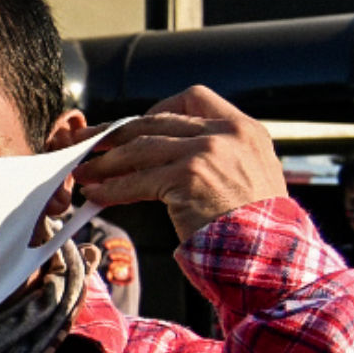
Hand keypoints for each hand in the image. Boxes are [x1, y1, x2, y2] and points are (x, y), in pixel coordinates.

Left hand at [71, 87, 286, 241]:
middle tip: (87, 143)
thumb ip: (218, 157)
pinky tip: (97, 196)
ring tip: (83, 173)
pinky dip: (112, 188)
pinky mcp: (188, 176)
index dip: (159, 109)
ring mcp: (207, 152)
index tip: (134, 127)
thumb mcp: (249, 177)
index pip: (195, 97)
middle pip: (156, 121)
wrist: (270, 255)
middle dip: (115, 133)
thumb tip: (166, 154)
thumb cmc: (256, 228)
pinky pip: (137, 180)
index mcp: (244, 129)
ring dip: (105, 162)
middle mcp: (226, 133)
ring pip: (140, 148)